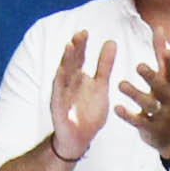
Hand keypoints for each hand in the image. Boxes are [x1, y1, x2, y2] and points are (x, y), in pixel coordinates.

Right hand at [45, 30, 118, 162]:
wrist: (79, 139)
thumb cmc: (88, 112)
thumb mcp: (100, 86)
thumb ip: (104, 66)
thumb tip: (111, 41)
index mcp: (78, 77)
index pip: (78, 58)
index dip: (81, 45)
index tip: (85, 32)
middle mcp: (68, 84)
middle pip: (70, 63)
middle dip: (74, 49)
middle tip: (79, 34)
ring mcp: (62, 95)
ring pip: (63, 75)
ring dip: (65, 61)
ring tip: (69, 47)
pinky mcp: (59, 109)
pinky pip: (58, 96)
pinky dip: (59, 85)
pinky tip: (60, 73)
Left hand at [113, 43, 169, 164]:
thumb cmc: (168, 99)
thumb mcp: (168, 78)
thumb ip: (161, 55)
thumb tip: (158, 28)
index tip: (166, 49)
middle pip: (163, 88)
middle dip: (152, 78)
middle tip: (139, 66)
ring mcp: (162, 115)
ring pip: (149, 105)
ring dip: (135, 95)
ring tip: (120, 84)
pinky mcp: (151, 129)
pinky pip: (139, 122)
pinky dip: (128, 116)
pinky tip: (116, 108)